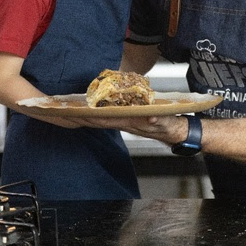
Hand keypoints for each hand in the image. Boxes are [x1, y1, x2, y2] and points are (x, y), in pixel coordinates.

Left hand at [62, 115, 186, 144]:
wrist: (176, 132)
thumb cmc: (169, 124)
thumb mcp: (165, 120)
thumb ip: (158, 118)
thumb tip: (151, 117)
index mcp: (132, 122)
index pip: (109, 119)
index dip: (94, 116)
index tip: (80, 113)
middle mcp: (126, 123)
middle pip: (101, 121)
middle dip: (84, 118)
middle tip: (68, 113)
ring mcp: (127, 123)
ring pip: (104, 121)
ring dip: (89, 118)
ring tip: (73, 113)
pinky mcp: (128, 121)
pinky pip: (110, 120)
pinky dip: (98, 118)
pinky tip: (90, 115)